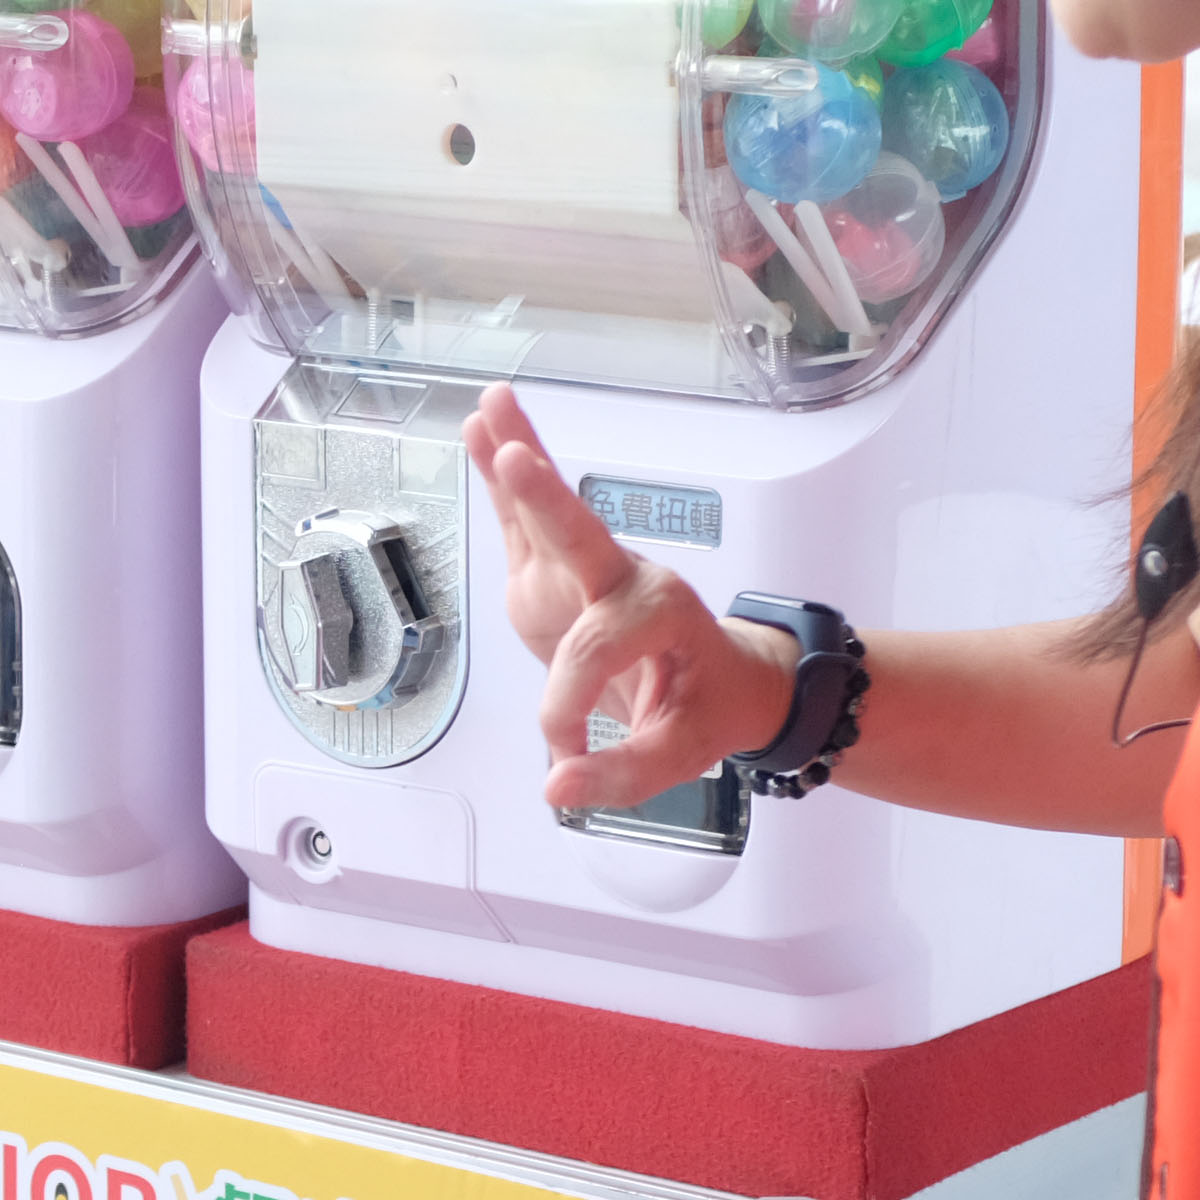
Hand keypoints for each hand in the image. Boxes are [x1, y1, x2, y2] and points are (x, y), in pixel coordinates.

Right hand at [461, 385, 784, 810]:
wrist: (720, 679)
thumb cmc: (706, 706)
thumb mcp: (681, 755)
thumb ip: (621, 775)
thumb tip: (557, 788)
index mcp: (665, 618)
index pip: (595, 651)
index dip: (570, 706)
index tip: (567, 755)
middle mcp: (627, 579)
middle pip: (582, 536)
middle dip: (548, 502)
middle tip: (518, 460)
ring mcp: (590, 570)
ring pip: (550, 513)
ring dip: (517, 459)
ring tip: (490, 410)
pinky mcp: (558, 572)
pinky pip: (528, 521)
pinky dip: (500, 480)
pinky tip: (479, 430)